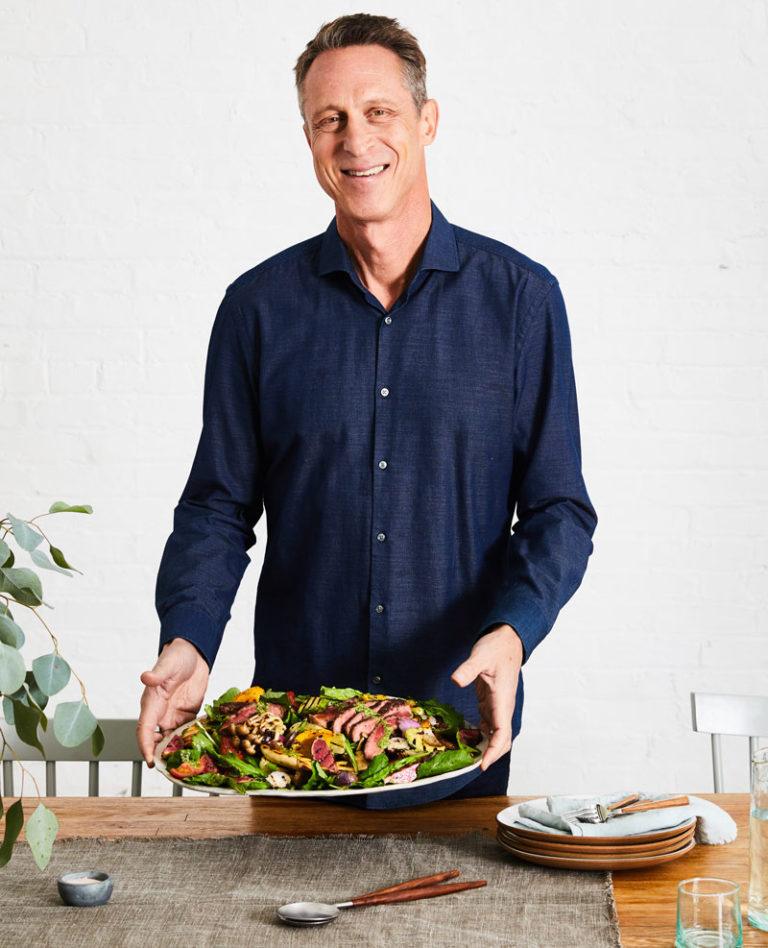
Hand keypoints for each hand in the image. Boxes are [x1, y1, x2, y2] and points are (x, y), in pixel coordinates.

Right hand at [136, 638, 209, 766]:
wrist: (194, 654)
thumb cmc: (176, 656)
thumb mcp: (168, 664)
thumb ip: (158, 674)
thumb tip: (145, 677)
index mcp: (152, 703)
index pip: (144, 729)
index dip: (145, 745)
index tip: (150, 760)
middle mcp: (161, 713)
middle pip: (156, 740)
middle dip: (160, 754)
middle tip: (171, 769)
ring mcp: (174, 715)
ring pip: (171, 739)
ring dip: (176, 751)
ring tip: (186, 765)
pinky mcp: (187, 715)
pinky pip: (187, 732)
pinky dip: (190, 741)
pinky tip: (200, 750)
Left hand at [450, 624, 523, 770]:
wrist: (507, 640)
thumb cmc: (496, 647)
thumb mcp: (480, 656)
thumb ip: (468, 669)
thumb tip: (455, 681)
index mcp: (502, 699)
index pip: (502, 732)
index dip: (493, 752)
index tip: (481, 765)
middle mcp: (502, 707)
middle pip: (502, 740)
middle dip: (489, 755)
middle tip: (469, 767)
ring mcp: (498, 705)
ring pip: (496, 735)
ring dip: (485, 748)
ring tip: (466, 759)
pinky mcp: (491, 702)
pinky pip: (489, 725)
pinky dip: (480, 735)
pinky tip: (466, 740)